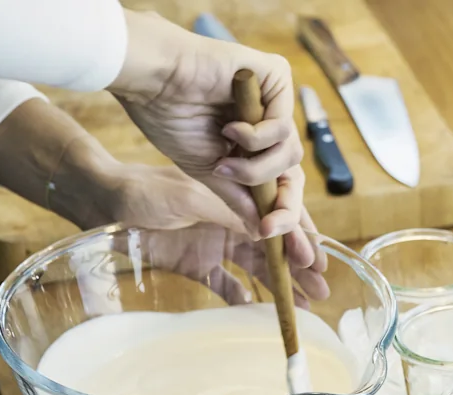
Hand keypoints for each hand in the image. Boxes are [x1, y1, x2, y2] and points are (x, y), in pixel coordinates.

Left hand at [101, 160, 329, 304]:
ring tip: (303, 306)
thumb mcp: (188, 196)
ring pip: (255, 268)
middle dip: (299, 268)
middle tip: (322, 292)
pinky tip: (257, 310)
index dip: (300, 240)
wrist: (101, 201)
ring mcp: (213, 244)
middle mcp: (230, 222)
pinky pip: (225, 283)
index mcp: (234, 198)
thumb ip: (227, 213)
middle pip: (273, 248)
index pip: (276, 220)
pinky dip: (241, 297)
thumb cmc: (143, 189)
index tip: (319, 261)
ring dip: (279, 286)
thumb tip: (266, 230)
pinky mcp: (195, 263)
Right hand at [110, 10, 318, 270]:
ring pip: (290, 156)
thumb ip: (239, 201)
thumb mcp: (207, 175)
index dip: (292, 223)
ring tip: (225, 163)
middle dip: (289, 212)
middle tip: (277, 233)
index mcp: (250, 146)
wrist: (150, 81)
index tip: (302, 261)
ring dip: (257, 170)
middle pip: (294, 176)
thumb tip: (265, 232)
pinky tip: (231, 129)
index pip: (281, 189)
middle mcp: (266, 123)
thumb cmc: (168, 119)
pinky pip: (284, 126)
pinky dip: (258, 138)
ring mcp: (273, 100)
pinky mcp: (276, 76)